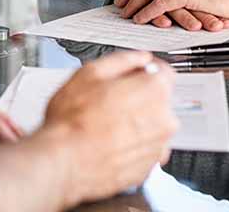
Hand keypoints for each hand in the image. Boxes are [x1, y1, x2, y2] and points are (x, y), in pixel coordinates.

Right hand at [38, 51, 177, 205]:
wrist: (64, 163)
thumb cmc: (73, 121)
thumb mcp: (90, 73)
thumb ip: (122, 60)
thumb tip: (137, 58)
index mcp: (154, 91)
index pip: (164, 72)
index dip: (145, 70)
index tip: (134, 73)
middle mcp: (164, 120)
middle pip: (158, 101)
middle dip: (138, 98)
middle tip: (109, 101)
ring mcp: (157, 148)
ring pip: (151, 127)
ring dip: (135, 123)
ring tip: (105, 125)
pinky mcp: (148, 169)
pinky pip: (143, 150)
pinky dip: (131, 146)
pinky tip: (107, 142)